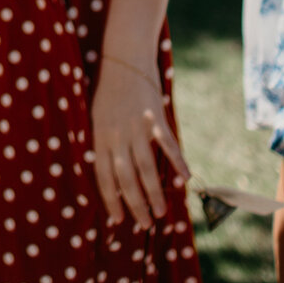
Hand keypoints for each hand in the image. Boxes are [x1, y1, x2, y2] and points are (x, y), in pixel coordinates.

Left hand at [90, 51, 188, 229]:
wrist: (123, 57)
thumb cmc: (109, 90)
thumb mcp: (98, 117)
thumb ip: (104, 144)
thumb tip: (110, 175)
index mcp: (99, 136)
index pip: (103, 175)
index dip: (110, 198)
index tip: (116, 220)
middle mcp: (116, 134)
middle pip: (125, 177)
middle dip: (135, 204)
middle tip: (145, 224)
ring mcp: (136, 126)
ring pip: (146, 167)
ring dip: (154, 192)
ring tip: (161, 213)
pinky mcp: (155, 116)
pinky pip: (167, 144)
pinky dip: (177, 162)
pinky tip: (185, 179)